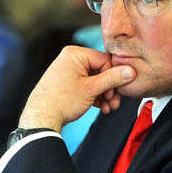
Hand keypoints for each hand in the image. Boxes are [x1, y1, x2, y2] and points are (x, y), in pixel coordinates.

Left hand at [18, 46, 135, 130]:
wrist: (41, 118)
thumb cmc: (61, 102)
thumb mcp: (91, 89)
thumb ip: (113, 79)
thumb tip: (130, 71)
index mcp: (75, 54)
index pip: (105, 60)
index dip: (113, 77)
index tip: (117, 91)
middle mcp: (70, 58)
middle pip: (100, 71)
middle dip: (109, 89)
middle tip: (114, 102)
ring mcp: (68, 70)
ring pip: (94, 80)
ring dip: (104, 94)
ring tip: (107, 107)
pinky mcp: (67, 81)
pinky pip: (86, 85)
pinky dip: (94, 95)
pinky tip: (99, 106)